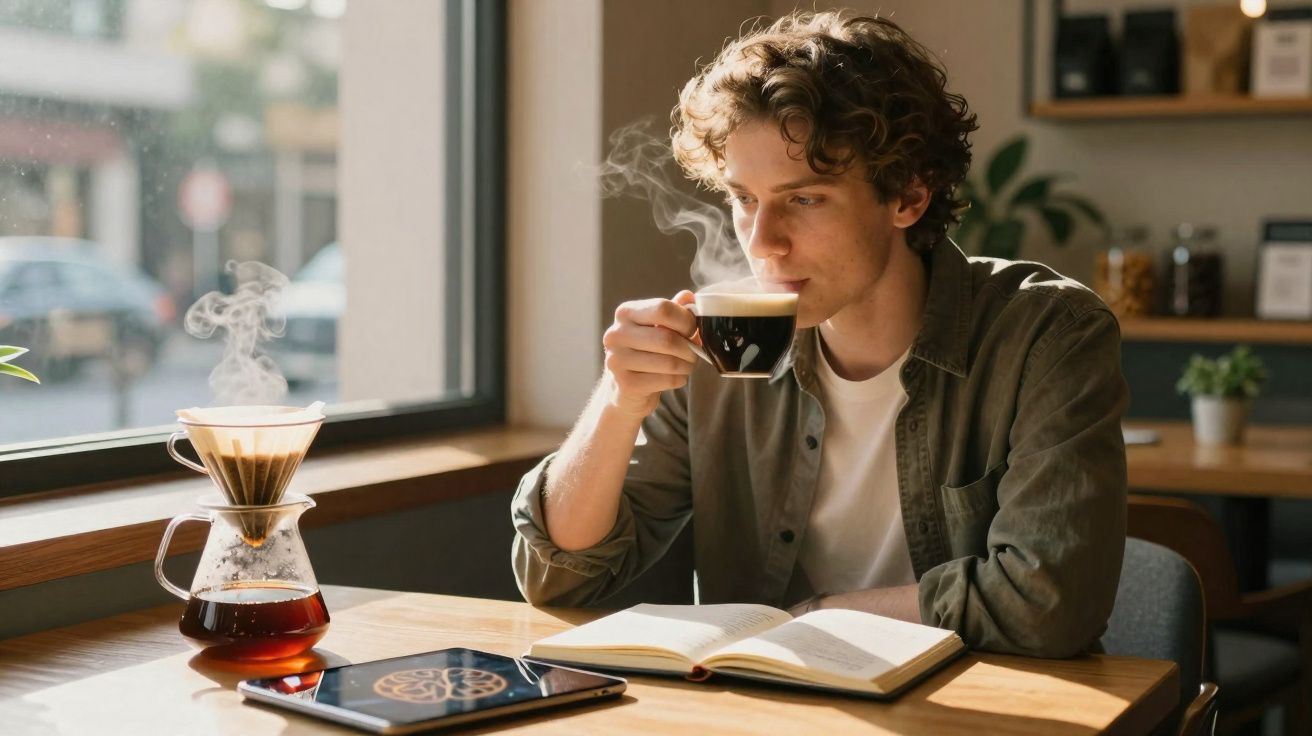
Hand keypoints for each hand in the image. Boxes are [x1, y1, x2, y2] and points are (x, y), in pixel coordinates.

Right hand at [601, 290, 699, 417]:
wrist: (626, 387)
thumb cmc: (647, 351)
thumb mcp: (658, 326)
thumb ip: (674, 310)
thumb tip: (689, 297)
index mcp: (626, 313)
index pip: (663, 308)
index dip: (686, 320)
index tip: (692, 329)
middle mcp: (616, 334)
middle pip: (667, 339)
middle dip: (689, 348)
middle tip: (694, 353)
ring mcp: (617, 360)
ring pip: (669, 362)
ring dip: (687, 365)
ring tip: (686, 365)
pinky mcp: (625, 384)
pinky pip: (666, 380)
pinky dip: (679, 379)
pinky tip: (675, 377)